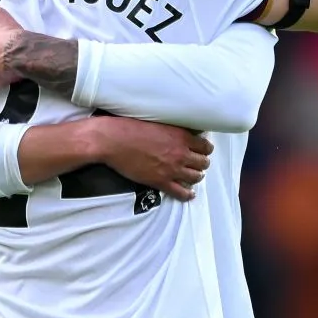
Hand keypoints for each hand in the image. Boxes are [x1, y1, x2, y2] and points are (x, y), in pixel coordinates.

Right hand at [90, 116, 213, 200]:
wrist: (112, 140)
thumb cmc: (130, 127)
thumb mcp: (158, 122)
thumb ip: (173, 130)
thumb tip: (181, 133)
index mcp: (180, 136)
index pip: (205, 146)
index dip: (205, 149)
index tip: (202, 150)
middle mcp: (180, 153)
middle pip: (203, 162)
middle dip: (201, 163)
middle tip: (196, 163)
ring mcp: (172, 169)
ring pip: (196, 177)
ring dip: (196, 176)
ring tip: (192, 176)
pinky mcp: (160, 181)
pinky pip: (181, 192)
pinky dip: (187, 194)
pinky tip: (189, 194)